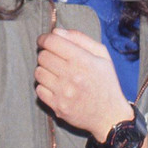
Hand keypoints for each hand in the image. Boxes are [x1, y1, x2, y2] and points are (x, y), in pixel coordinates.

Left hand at [34, 27, 131, 141]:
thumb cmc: (106, 82)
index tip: (44, 40)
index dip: (44, 38)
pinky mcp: (57, 106)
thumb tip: (56, 32)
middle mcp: (72, 76)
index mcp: (83, 60)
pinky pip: (39, 90)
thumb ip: (79, 39)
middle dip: (46, 54)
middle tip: (54, 59)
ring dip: (44, 70)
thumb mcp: (102, 55)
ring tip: (56, 73)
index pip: (52, 42)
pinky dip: (44, 86)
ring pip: (38, 72)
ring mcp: (63, 93)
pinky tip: (55, 87)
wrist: (109, 115)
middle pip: (43, 56)